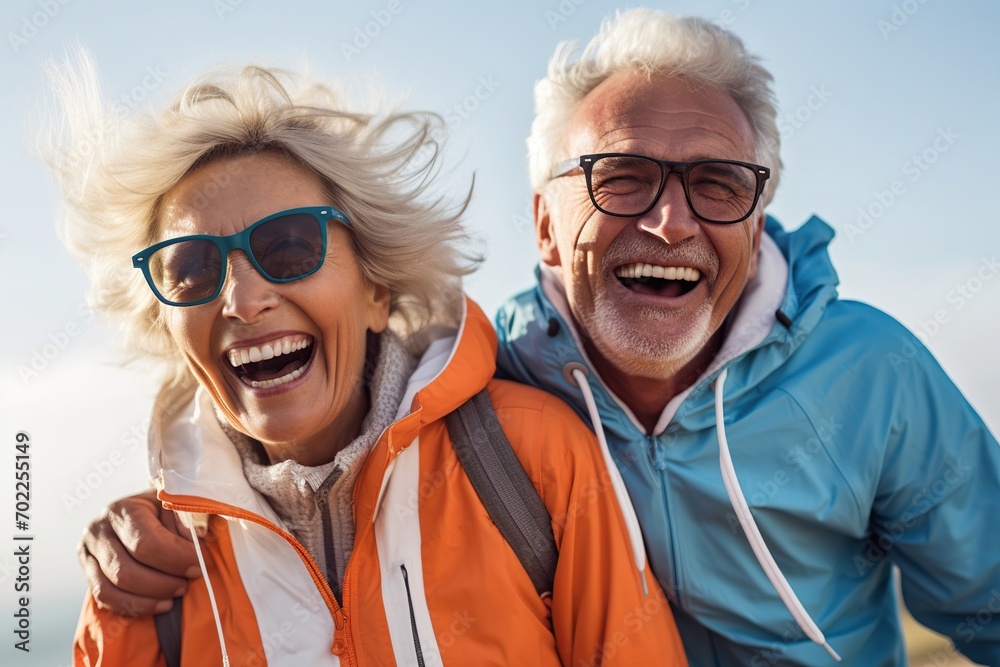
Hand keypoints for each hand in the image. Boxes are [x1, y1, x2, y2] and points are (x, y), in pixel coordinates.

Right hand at [78, 490, 200, 615]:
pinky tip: (159, 604)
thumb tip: (194, 547)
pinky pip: (104, 598)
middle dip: (162, 583)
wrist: (145, 512)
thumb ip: (187, 523)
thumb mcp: (180, 508)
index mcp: (125, 509)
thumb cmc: (167, 510)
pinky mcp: (88, 571)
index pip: (146, 543)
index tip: (198, 567)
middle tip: (186, 585)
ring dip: (148, 598)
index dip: (175, 560)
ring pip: (112, 588)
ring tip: (174, 596)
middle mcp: (99, 529)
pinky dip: (134, 606)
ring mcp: (89, 552)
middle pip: (126, 570)